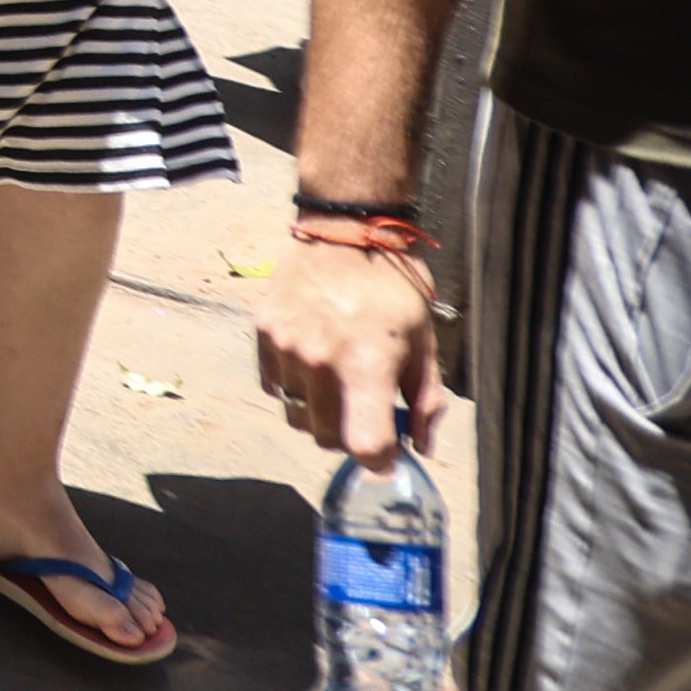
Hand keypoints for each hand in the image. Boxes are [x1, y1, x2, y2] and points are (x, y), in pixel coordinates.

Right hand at [252, 237, 442, 461]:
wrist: (345, 230)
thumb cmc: (393, 287)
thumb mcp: (425, 344)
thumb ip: (426, 401)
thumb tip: (420, 446)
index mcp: (367, 365)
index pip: (365, 447)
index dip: (381, 460)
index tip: (389, 452)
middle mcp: (320, 361)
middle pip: (327, 438)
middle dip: (351, 435)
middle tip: (365, 409)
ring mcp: (287, 347)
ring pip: (297, 416)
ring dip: (319, 411)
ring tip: (337, 380)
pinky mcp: (265, 333)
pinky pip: (275, 387)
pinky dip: (294, 386)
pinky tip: (313, 360)